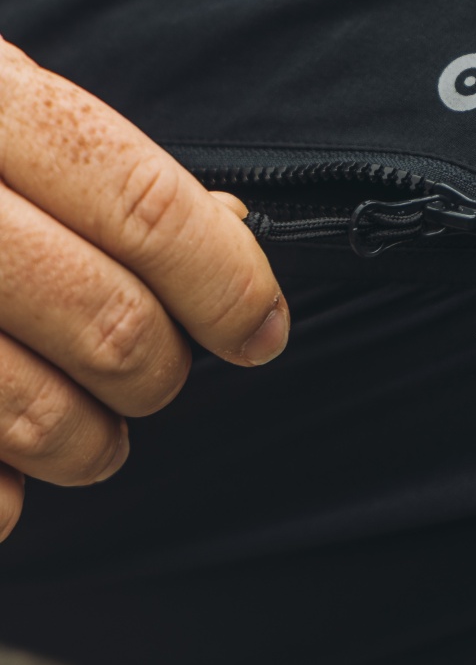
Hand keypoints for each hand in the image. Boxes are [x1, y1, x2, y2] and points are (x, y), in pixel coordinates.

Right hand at [0, 37, 289, 538]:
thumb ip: (97, 168)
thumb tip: (229, 230)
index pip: (140, 204)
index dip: (225, 280)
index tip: (262, 331)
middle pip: (104, 316)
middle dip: (160, 371)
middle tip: (158, 379)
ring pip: (34, 411)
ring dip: (91, 444)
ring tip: (96, 438)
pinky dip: (0, 496)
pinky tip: (7, 482)